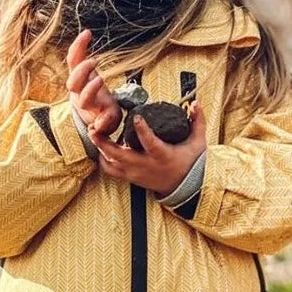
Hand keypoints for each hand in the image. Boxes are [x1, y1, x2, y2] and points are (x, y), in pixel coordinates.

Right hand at [66, 29, 121, 136]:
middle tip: (95, 60)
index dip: (77, 48)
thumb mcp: (89, 71)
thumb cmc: (94, 93)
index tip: (87, 33)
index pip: (73, 62)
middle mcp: (80, 94)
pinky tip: (97, 126)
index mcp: (79, 80)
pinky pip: (96, 126)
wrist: (98, 122)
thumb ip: (81, 54)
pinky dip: (98, 127)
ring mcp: (90, 109)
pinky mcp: (98, 123)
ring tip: (100, 79)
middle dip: (82, 71)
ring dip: (90, 90)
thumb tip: (86, 31)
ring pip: (83, 100)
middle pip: (73, 82)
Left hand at [90, 101, 207, 196]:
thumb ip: (197, 121)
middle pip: (120, 156)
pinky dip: (103, 161)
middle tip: (95, 128)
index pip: (151, 143)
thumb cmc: (191, 164)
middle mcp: (146, 165)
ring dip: (100, 149)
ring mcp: (136, 173)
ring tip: (93, 134)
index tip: (136, 117)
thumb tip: (196, 103)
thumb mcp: (198, 143)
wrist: (186, 188)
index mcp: (162, 156)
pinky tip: (99, 149)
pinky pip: (112, 171)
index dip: (143, 130)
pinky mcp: (131, 178)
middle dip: (105, 143)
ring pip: (112, 164)